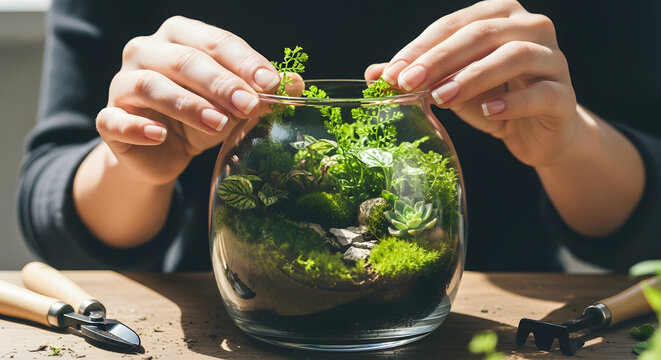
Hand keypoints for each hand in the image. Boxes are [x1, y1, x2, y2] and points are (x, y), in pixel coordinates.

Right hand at [97, 16, 281, 184]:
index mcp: (181, 38)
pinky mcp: (108, 118)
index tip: (271, 83)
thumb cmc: (200, 119)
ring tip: (219, 123)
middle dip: (221, 83)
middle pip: (184, 60)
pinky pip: (115, 120)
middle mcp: (147, 52)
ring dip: (188, 104)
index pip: (215, 41)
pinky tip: (161, 136)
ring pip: (151, 85)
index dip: (244, 61)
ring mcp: (123, 84)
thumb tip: (296, 84)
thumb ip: (261, 93)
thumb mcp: (234, 106)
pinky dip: (138, 127)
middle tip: (249, 105)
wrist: (163, 154)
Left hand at [365, 0, 576, 167]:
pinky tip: (487, 112)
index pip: (453, 25)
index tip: (390, 73)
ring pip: (513, 56)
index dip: (420, 48)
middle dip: (439, 59)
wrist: (537, 131)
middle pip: (481, 34)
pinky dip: (512, 102)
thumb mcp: (451, 85)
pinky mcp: (564, 94)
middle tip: (408, 83)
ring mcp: (553, 58)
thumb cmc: (492, 99)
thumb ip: (419, 76)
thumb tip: (373, 74)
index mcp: (499, 15)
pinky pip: (541, 92)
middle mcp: (530, 27)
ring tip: (441, 98)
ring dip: (472, 77)